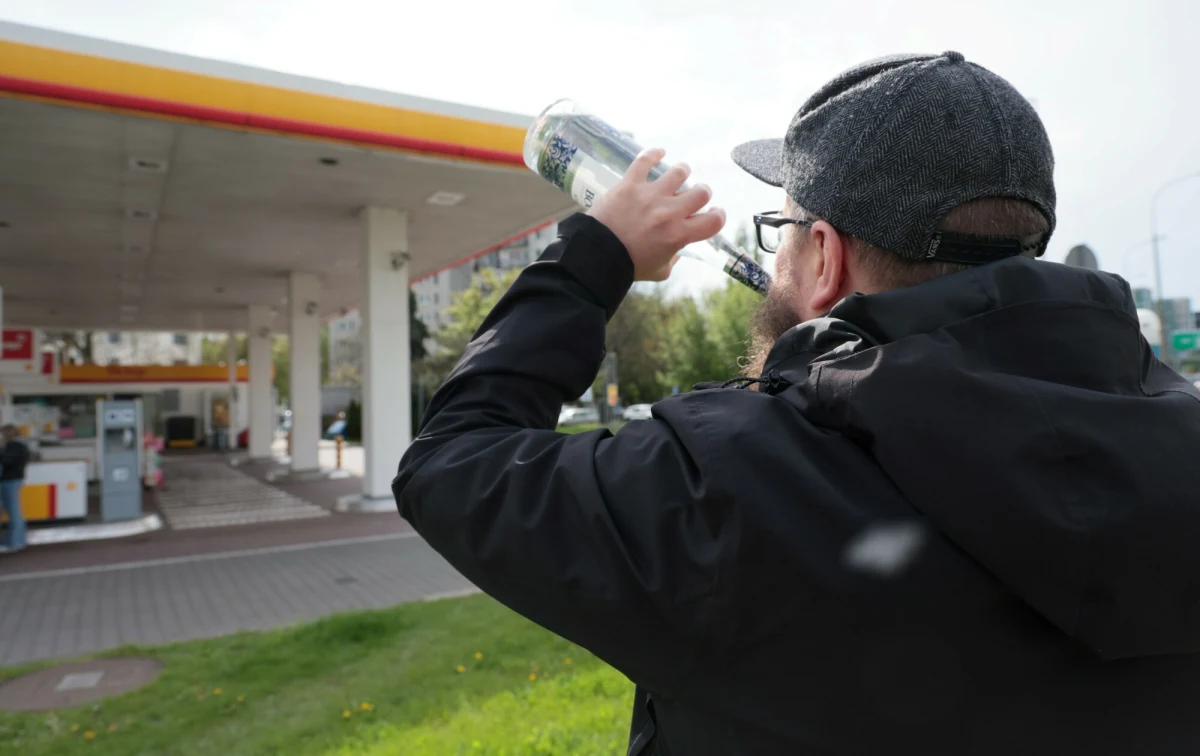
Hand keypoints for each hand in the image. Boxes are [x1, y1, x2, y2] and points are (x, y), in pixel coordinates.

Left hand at [586, 148, 725, 281]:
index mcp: (679, 235)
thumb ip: (673, 258)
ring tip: (679, 174)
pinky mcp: (630, 184)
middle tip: (694, 197)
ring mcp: (650, 195)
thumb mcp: (659, 271)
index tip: (713, 215)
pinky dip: (654, 154)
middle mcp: (670, 212)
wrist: (597, 255)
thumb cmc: (628, 266)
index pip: (713, 221)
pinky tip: (659, 153)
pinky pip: (645, 161)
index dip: (718, 216)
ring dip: (682, 173)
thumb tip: (677, 249)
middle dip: (702, 194)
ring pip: (679, 172)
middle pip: (701, 192)